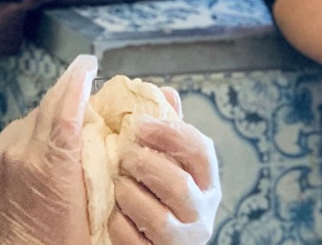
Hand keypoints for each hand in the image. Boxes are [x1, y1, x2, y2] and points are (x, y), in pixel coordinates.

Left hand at [0, 54, 96, 244]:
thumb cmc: (61, 244)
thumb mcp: (93, 204)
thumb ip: (97, 162)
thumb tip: (105, 131)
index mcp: (52, 163)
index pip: (66, 103)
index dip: (79, 77)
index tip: (88, 64)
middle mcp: (19, 153)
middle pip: (48, 105)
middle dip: (67, 97)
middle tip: (85, 97)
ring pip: (29, 119)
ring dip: (46, 120)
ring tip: (61, 136)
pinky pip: (10, 135)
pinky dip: (26, 137)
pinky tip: (36, 154)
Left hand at [107, 89, 221, 244]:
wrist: (154, 243)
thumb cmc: (161, 197)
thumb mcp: (172, 163)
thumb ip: (170, 133)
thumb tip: (166, 93)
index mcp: (208, 183)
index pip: (199, 150)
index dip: (168, 133)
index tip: (138, 123)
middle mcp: (202, 214)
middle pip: (178, 184)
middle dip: (145, 165)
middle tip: (123, 155)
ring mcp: (182, 240)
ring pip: (157, 217)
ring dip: (129, 195)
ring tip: (117, 182)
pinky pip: (134, 240)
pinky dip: (119, 224)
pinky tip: (113, 212)